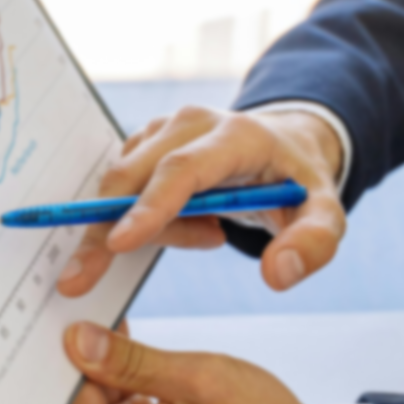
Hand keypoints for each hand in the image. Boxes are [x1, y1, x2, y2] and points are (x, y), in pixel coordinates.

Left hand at [40, 322, 378, 403]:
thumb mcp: (202, 379)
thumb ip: (134, 363)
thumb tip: (77, 341)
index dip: (23, 403)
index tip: (10, 360)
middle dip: (66, 365)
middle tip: (65, 313)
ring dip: (93, 366)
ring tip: (100, 323)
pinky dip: (114, 376)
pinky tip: (122, 344)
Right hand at [56, 106, 345, 296]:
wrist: (281, 146)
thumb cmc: (297, 183)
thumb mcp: (324, 213)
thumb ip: (313, 243)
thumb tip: (277, 274)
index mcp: (235, 135)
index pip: (181, 170)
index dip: (147, 207)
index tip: (116, 243)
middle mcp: (190, 123)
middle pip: (132, 178)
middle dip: (101, 230)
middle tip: (78, 280)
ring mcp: (161, 131)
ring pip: (124, 188)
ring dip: (146, 229)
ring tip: (207, 235)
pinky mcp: (144, 144)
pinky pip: (124, 191)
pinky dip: (144, 221)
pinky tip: (192, 226)